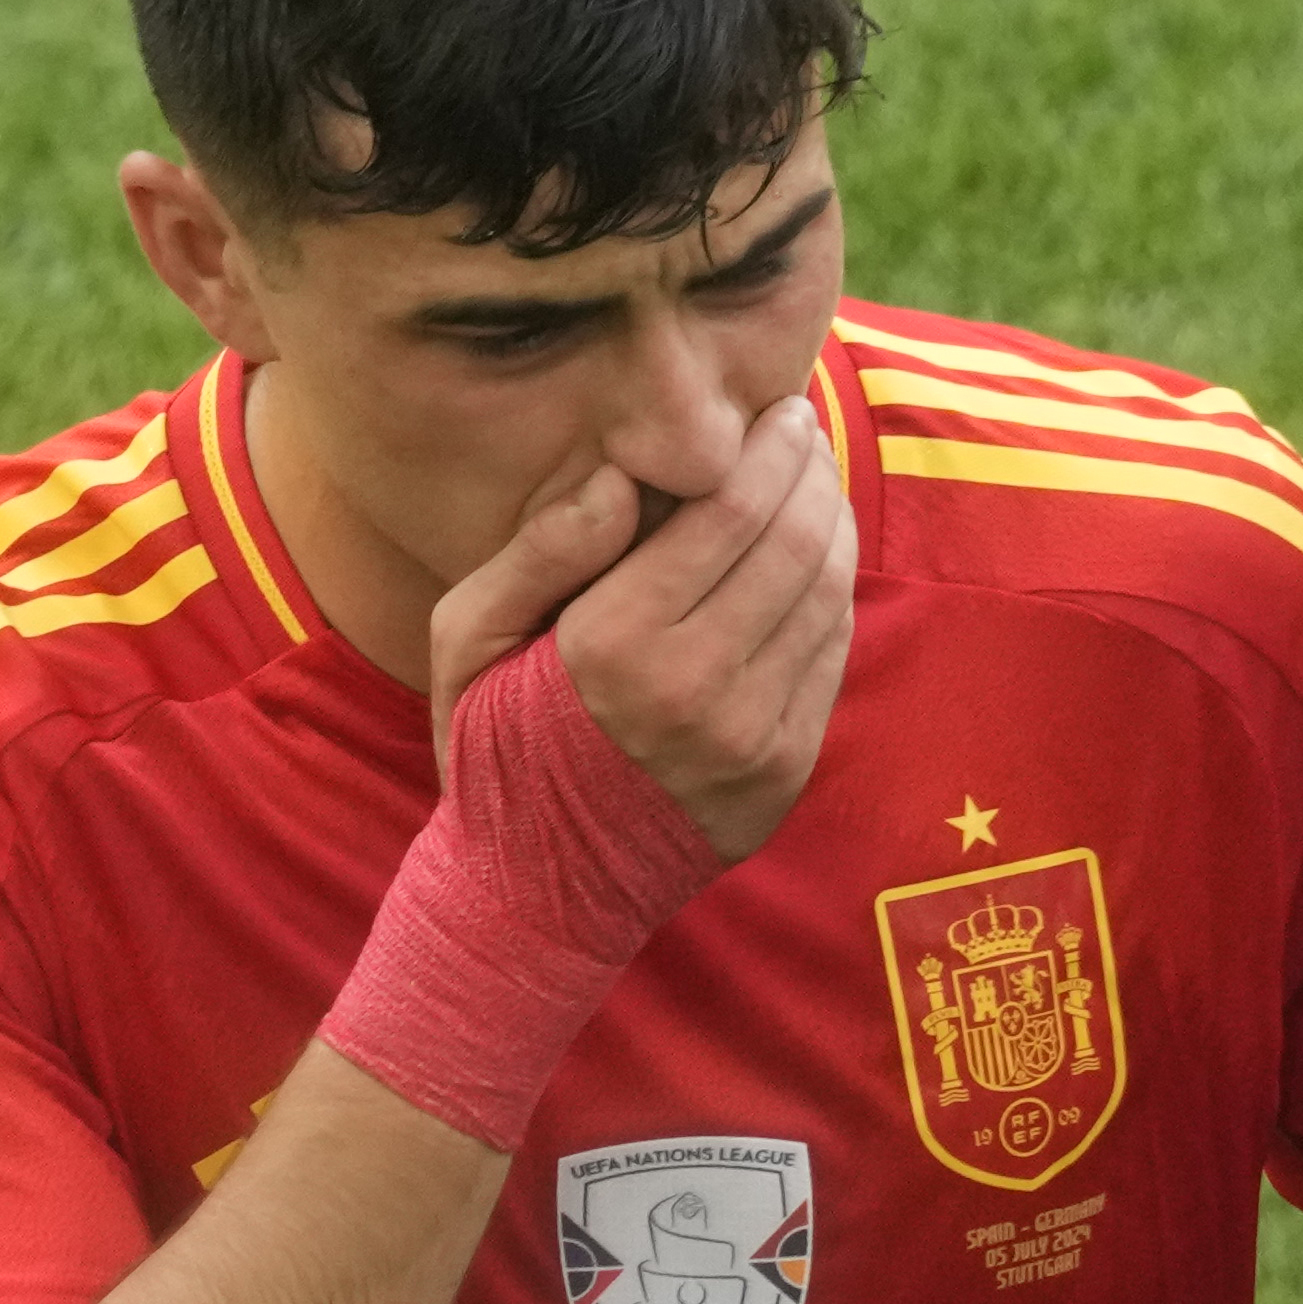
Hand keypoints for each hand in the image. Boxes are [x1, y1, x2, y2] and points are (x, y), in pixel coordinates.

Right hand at [425, 396, 857, 862]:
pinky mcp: (785, 773)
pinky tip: (814, 557)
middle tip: (803, 430)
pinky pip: (831, 656)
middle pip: (794, 543)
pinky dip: (833, 592)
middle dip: (808, 470)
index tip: (777, 411)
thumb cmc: (493, 746)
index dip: (767, 449)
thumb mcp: (469, 639)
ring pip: (827, 595)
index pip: (729, 514)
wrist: (538, 892)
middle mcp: (697, 691)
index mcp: (615, 645)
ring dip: (832, 521)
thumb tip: (620, 474)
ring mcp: (753, 739)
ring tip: (813, 480)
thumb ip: (539, 550)